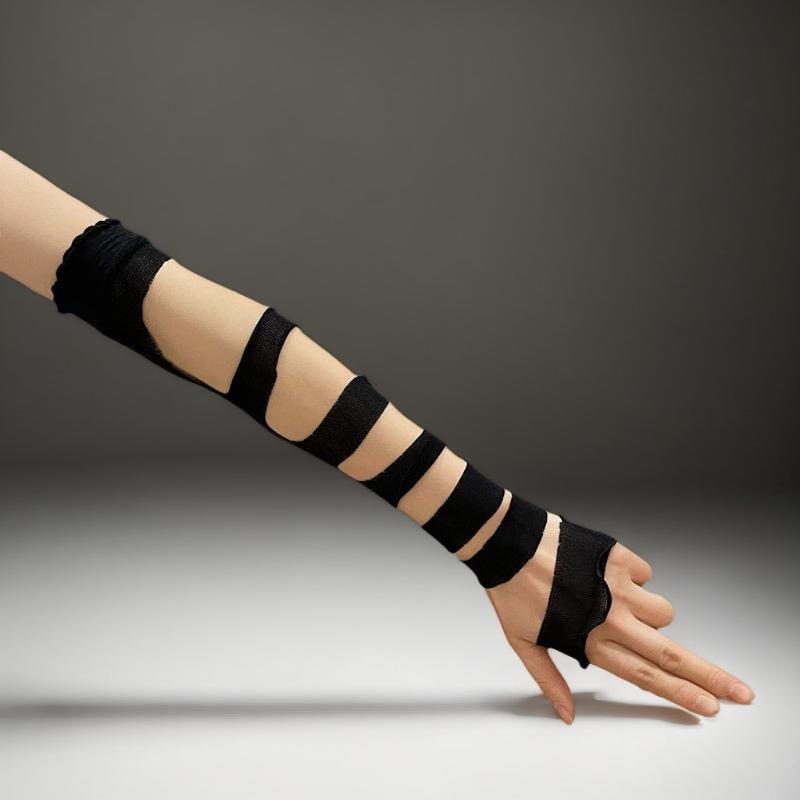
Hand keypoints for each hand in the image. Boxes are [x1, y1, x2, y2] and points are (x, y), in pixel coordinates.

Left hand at [485, 520, 754, 723]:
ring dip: (650, 614)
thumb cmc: (512, 591)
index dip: (681, 695)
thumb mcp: (523, 641)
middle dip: (708, 676)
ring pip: (662, 611)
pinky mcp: (619, 557)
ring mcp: (618, 586)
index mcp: (589, 641)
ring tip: (615, 603)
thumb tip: (567, 715)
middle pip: (670, 654)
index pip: (645, 676)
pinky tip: (604, 574)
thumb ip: (549, 679)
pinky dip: (634, 577)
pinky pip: (647, 573)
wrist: (507, 542)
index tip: (709, 707)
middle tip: (737, 691)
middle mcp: (610, 617)